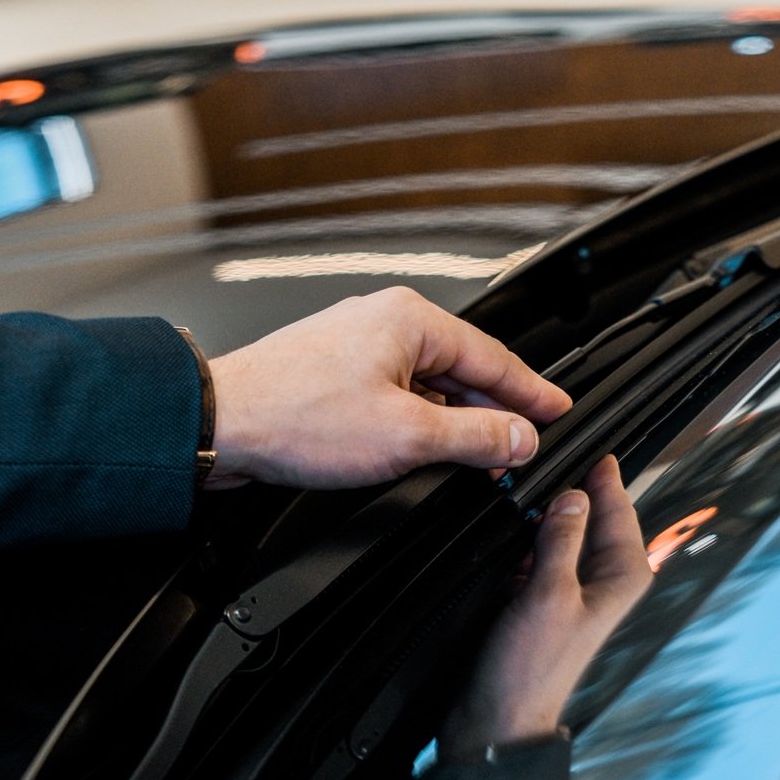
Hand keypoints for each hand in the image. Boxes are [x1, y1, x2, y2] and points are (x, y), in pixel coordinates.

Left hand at [208, 287, 571, 489]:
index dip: (532, 393)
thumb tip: (518, 437)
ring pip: (431, 386)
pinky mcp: (337, 377)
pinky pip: (400, 397)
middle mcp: (385, 323)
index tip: (559, 411)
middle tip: (528, 446)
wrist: (221, 426)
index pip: (494, 358)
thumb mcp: (407, 436)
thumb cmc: (295, 417)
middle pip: (464, 370)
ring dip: (459, 423)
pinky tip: (432, 453)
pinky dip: (423, 424)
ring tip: (486, 459)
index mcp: (410, 320)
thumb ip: (475, 436)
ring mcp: (359, 348)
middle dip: (497, 412)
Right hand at [440, 455, 651, 756]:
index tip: (591, 440)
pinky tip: (510, 526)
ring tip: (526, 484)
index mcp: (622, 577)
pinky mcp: (541, 597)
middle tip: (549, 454)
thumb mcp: (548, 592)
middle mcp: (602, 581)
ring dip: (546, 511)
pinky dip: (527, 537)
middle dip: (573, 487)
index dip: (604, 473)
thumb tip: (572, 495)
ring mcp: (571, 589)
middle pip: (593, 515)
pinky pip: (539, 552)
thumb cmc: (530, 671)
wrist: (499, 717)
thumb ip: (561, 538)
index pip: (619, 507)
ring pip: (563, 531)